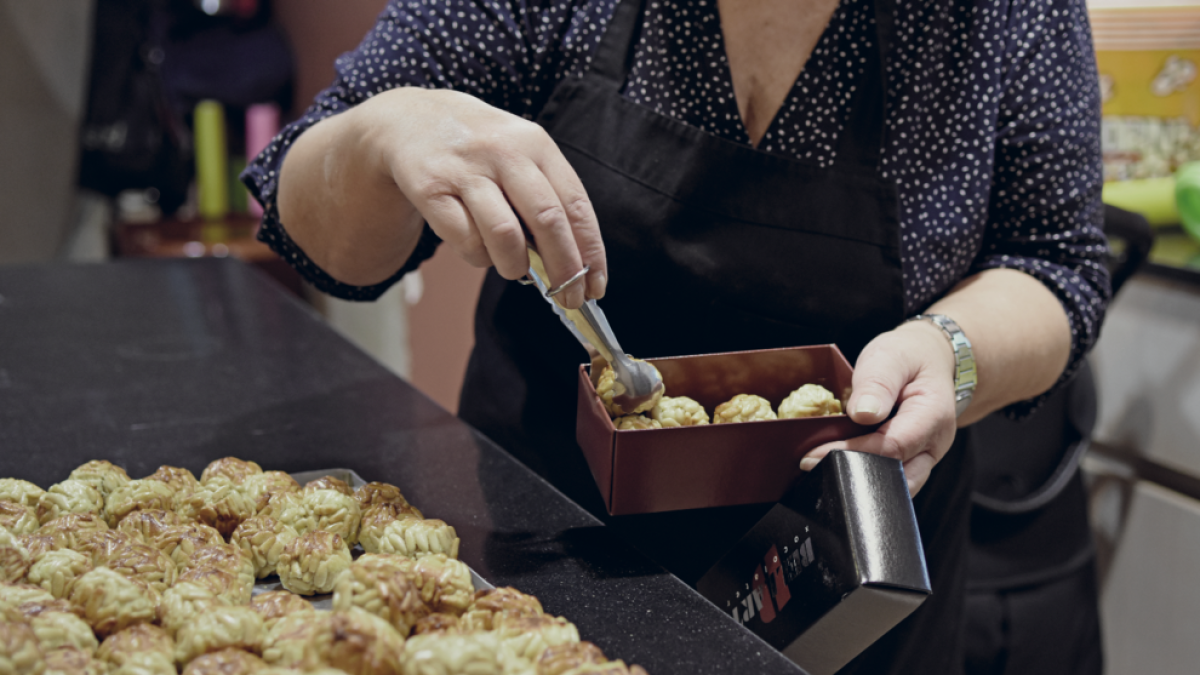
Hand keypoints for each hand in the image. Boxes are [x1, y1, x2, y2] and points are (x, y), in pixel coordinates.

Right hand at [359, 88, 605, 308]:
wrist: (409, 120)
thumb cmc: (478, 148)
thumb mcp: (519, 153)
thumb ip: (546, 196)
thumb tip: (572, 261)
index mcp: (535, 144)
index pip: (576, 205)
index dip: (590, 252)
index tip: (595, 285)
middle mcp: (503, 152)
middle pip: (547, 222)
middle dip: (564, 270)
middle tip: (567, 297)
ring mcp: (465, 169)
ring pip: (505, 236)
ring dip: (515, 266)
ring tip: (514, 268)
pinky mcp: (431, 188)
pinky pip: (464, 240)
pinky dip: (478, 256)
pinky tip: (479, 248)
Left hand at [800, 321, 958, 494]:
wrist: (929, 359)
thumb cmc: (909, 356)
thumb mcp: (890, 357)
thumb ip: (878, 384)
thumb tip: (863, 415)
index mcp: (932, 417)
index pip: (891, 447)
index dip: (851, 453)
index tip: (814, 455)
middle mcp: (933, 445)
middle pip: (893, 476)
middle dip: (852, 474)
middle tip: (811, 464)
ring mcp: (924, 457)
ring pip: (892, 484)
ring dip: (857, 478)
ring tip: (820, 465)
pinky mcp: (910, 461)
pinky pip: (888, 476)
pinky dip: (863, 472)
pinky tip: (836, 462)